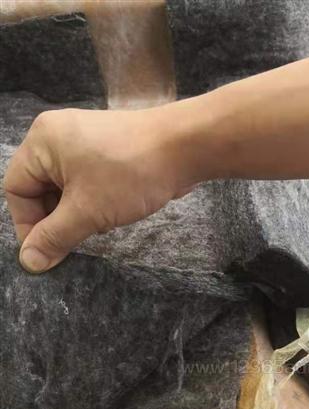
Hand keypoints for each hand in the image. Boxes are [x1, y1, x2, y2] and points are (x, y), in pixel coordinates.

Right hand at [2, 105, 199, 272]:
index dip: (26, 224)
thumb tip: (29, 262)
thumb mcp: (86, 211)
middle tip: (74, 242)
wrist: (184, 148)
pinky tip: (110, 215)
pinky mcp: (107, 153)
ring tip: (97, 226)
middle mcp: (58, 137)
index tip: (45, 251)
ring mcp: (84, 143)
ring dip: (76, 215)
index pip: (15, 189)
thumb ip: (54, 237)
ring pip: (65, 190)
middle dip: (54, 220)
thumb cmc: (130, 173)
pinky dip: (92, 204)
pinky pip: (87, 184)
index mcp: (42, 142)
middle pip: (39, 189)